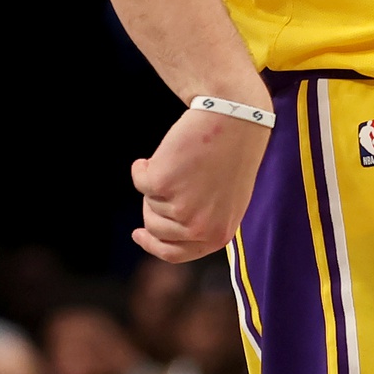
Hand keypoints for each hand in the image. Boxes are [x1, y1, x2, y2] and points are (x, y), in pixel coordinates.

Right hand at [131, 97, 271, 262]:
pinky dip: (144, 165)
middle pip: (154, 227)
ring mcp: (180, 208)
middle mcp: (198, 228)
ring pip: (148, 201)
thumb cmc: (230, 156)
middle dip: (155, 204)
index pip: (174, 254)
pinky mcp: (162, 184)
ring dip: (158, 180)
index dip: (152, 245)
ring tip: (185, 161)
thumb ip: (200, 223)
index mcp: (217, 236)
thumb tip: (161, 234)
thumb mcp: (225, 201)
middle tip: (175, 178)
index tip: (138, 233)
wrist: (235, 119)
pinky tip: (168, 152)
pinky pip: (139, 179)